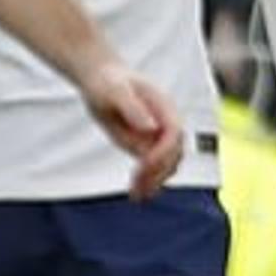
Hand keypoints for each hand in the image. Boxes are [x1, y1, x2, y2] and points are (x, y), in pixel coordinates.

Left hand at [82, 65, 183, 198]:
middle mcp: (165, 123)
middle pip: (173, 153)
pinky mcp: (146, 145)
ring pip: (167, 165)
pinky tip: (136, 193)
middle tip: (137, 187)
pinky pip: (154, 168)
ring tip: (136, 195)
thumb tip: (150, 128)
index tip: (142, 165)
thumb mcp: (115, 91)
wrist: (101, 80)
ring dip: (155, 182)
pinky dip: (148, 181)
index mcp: (164, 108)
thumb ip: (133, 108)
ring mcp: (157, 136)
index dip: (161, 152)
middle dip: (158, 172)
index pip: (173, 135)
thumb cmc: (107, 81)